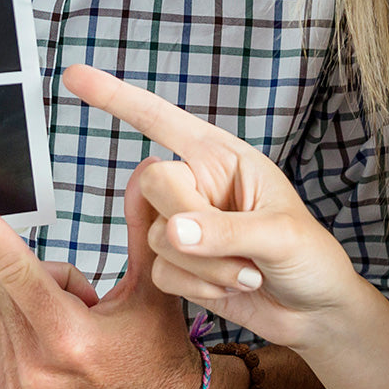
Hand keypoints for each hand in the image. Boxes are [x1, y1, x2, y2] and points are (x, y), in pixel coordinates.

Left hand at [0, 169, 206, 388]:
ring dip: (34, 309)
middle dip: (45, 281)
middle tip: (88, 306)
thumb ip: (142, 227)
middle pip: (11, 287)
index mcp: (70, 338)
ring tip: (79, 334)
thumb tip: (147, 173)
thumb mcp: (153, 288)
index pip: (16, 268)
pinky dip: (27, 336)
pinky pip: (2, 344)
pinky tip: (62, 355)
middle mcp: (37, 369)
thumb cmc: (160, 349)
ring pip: (3, 313)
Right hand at [62, 65, 367, 352]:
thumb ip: (224, 232)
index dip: (116, 98)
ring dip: (206, 267)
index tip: (73, 76)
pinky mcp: (178, 266)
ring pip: (156, 240)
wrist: (315, 312)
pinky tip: (234, 287)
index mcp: (222, 157)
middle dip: (191, 225)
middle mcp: (197, 185)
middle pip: (150, 185)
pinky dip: (199, 288)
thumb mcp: (280, 236)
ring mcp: (185, 226)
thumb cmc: (311, 258)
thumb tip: (172, 232)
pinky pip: (161, 273)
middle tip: (243, 249)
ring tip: (249, 272)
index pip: (161, 120)